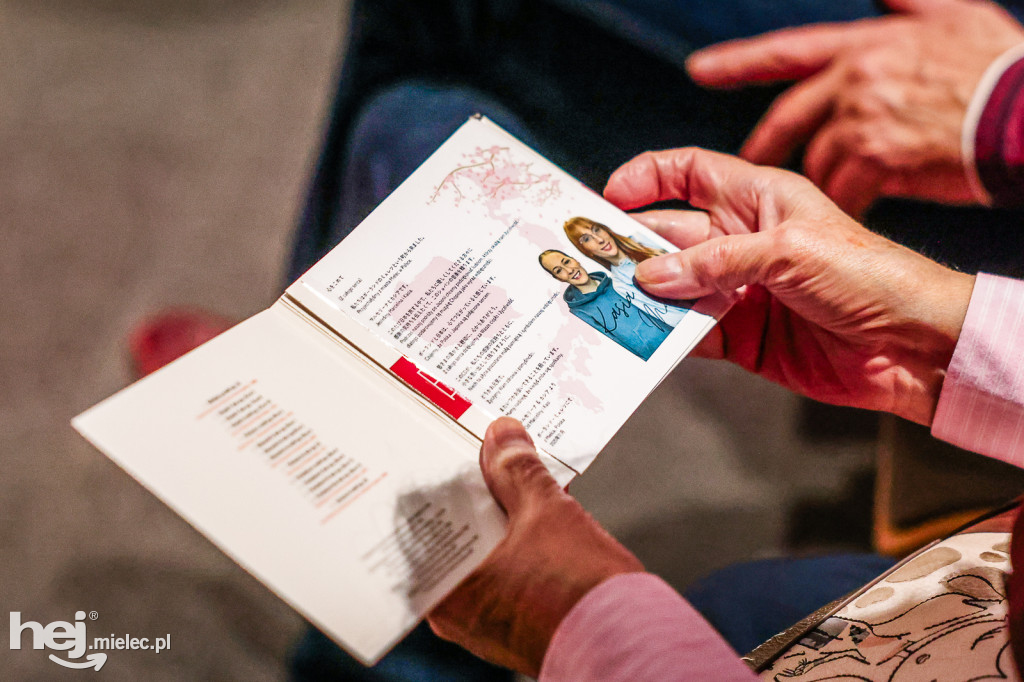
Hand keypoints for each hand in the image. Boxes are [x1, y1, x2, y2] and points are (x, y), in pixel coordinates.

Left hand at [427, 418, 642, 676]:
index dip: (438, 486)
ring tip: (517, 483)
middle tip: (486, 461)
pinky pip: (507, 575)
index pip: (424, 526)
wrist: (628, 643)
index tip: (449, 455)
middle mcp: (458, 615)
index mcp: (446, 592)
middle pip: (455, 538)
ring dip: (499, 521)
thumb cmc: (581, 595)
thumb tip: (502, 437)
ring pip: (483, 556)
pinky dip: (517, 547)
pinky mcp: (519, 625)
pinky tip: (537, 520)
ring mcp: (489, 623)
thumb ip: (517, 469)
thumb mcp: (546, 511)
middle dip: (473, 499)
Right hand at [605, 148, 974, 424]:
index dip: (646, 178)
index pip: (687, 173)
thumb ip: (717, 262)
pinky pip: (689, 334)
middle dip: (629, 247)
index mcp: (756, 199)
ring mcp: (736, 290)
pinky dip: (664, 337)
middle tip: (591, 263)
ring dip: (641, 296)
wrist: (910, 346)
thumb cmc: (868, 275)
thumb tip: (652, 276)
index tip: (608, 198)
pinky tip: (642, 339)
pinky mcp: (739, 336)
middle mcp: (739, 242)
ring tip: (605, 304)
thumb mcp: (790, 251)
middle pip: (667, 236)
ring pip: (671, 288)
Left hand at [687, 0, 1023, 215]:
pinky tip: (851, 220)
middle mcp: (853, 80)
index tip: (700, 69)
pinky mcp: (877, 159)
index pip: (786, 52)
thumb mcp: (955, 16)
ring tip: (823, 203)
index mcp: (863, 47)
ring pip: (816, 162)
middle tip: (749, 169)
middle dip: (765, 146)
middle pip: (788, 118)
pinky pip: (842, 193)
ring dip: (818, 182)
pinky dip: (846, 208)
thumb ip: (909, 7)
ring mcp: (862, 120)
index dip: (739, 61)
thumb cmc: (999, 67)